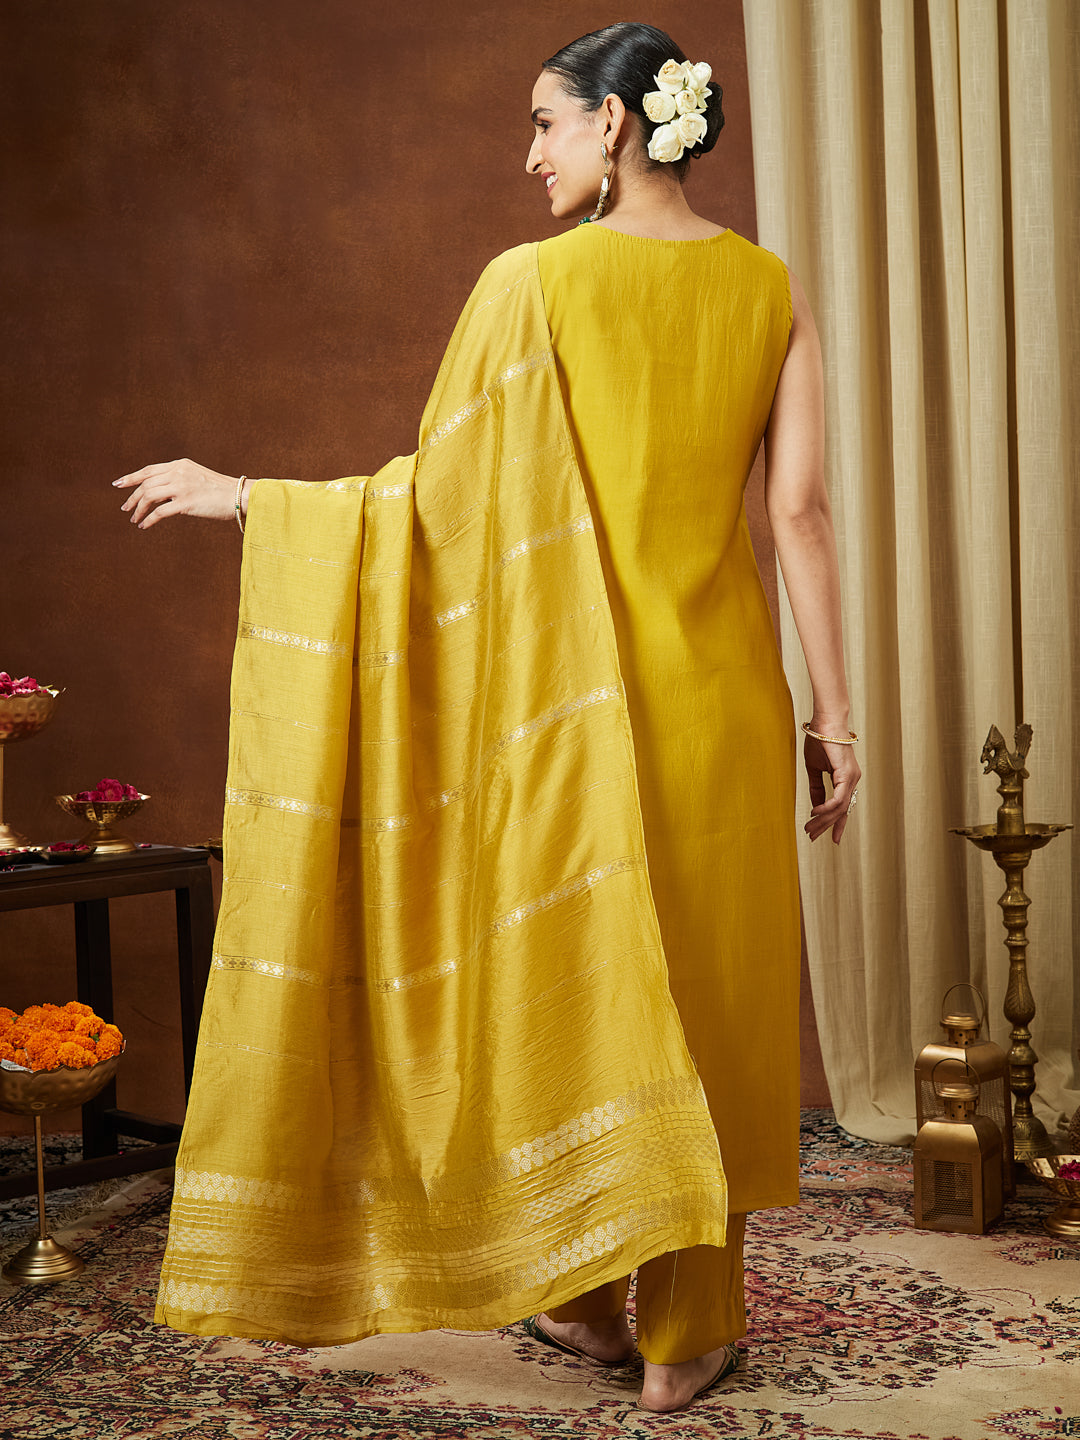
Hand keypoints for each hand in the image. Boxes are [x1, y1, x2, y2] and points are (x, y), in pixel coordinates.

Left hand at [113, 459, 239, 528]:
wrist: (239, 496)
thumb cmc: (221, 491)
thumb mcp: (196, 478)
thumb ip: (178, 480)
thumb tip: (160, 495)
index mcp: (179, 465)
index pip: (148, 470)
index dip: (131, 477)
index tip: (119, 484)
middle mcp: (178, 472)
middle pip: (145, 484)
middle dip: (132, 497)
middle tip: (125, 509)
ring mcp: (181, 487)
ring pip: (149, 496)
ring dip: (138, 509)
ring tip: (134, 518)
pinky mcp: (185, 503)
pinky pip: (159, 512)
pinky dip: (149, 519)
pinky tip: (144, 526)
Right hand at [803, 730, 860, 843]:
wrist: (824, 721)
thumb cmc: (819, 739)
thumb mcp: (814, 768)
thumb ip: (816, 788)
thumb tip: (816, 807)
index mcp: (846, 778)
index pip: (844, 806)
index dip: (837, 824)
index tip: (831, 839)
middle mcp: (853, 780)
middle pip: (841, 811)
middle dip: (826, 826)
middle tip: (812, 836)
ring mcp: (852, 777)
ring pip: (840, 808)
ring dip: (823, 820)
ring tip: (809, 828)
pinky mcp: (847, 774)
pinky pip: (838, 798)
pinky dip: (826, 807)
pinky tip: (815, 813)